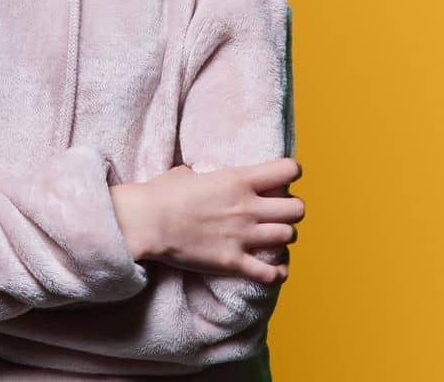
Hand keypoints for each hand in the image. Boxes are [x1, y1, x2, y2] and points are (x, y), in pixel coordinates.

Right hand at [117, 156, 303, 284]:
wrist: (145, 222)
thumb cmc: (162, 193)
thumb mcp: (190, 172)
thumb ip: (210, 174)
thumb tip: (207, 174)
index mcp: (239, 179)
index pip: (289, 170)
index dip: (290, 173)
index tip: (281, 179)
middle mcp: (247, 207)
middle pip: (297, 209)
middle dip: (291, 210)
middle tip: (277, 212)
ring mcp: (242, 236)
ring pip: (289, 237)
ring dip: (283, 237)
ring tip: (271, 237)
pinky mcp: (233, 262)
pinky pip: (271, 273)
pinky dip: (277, 272)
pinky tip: (273, 268)